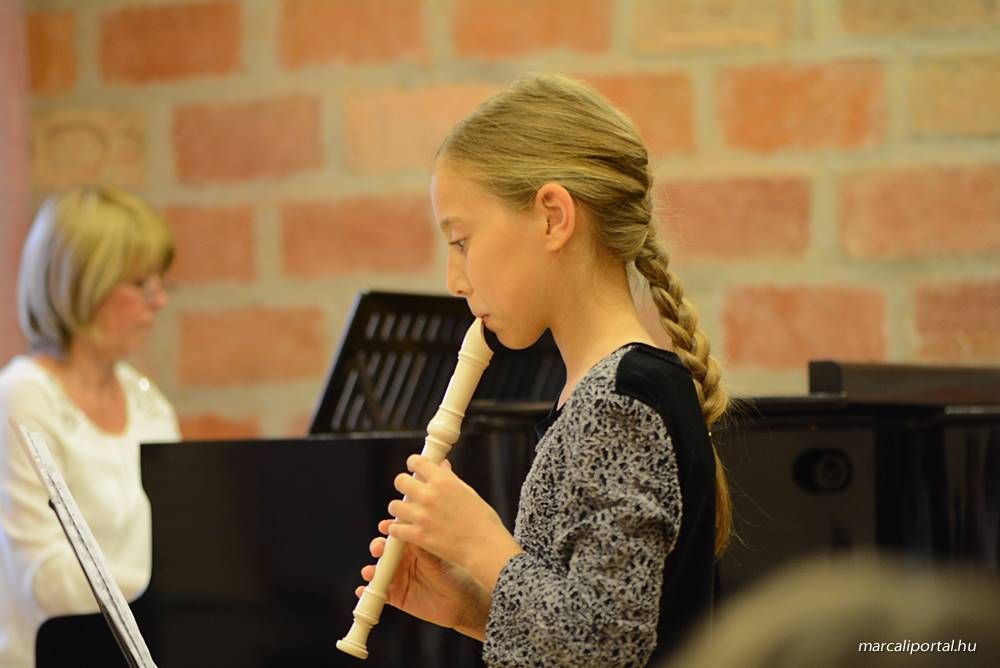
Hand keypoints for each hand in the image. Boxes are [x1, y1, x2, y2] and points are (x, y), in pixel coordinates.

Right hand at [359, 519, 488, 638]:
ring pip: (378, 571)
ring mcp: (398, 578)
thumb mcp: (439, 559)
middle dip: (378, 548)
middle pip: (384, 551)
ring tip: (370, 572)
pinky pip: (378, 594)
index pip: (398, 534)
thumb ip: (423, 548)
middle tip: (378, 549)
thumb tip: (411, 532)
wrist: (463, 604)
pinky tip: (364, 590)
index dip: (389, 529)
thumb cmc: (455, 576)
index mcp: (415, 546)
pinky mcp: (396, 596)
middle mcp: (404, 560)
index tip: (384, 526)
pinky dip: (367, 592)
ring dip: (370, 570)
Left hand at [388, 456, 521, 590]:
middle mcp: (429, 495)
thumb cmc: (483, 521)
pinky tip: (406, 529)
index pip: (416, 461)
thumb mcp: (469, 492)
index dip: (414, 464)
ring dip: (400, 509)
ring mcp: (421, 516)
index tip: (415, 469)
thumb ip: (450, 479)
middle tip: (411, 492)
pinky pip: (395, 528)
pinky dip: (398, 529)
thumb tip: (442, 466)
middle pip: (400, 481)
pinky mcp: (418, 535)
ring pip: (394, 505)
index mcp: (443, 481)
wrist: (485, 547)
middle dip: (404, 485)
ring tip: (408, 513)